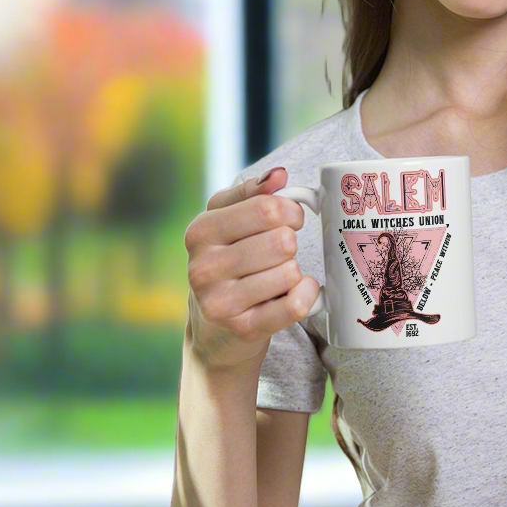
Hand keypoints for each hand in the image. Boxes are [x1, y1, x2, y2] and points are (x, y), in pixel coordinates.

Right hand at [183, 166, 321, 372]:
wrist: (213, 331)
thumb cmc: (227, 263)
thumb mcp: (227, 221)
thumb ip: (252, 193)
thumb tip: (279, 175)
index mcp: (201, 232)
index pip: (267, 208)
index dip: (291, 211)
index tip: (290, 219)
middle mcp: (204, 267)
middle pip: (282, 240)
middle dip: (291, 243)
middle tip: (281, 251)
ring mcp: (221, 302)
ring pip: (291, 271)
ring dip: (294, 271)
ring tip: (276, 276)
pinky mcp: (244, 329)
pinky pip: (295, 304)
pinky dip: (306, 294)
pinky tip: (296, 291)